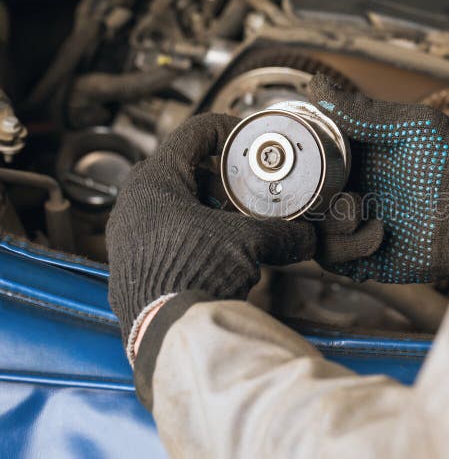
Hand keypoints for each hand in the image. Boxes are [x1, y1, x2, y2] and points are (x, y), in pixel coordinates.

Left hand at [107, 113, 315, 351]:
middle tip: (251, 191)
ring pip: (177, 203)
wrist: (165, 330)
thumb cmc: (193, 272)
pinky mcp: (131, 262)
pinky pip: (167, 233)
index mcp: (155, 179)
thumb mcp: (248, 242)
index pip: (196, 132)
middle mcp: (135, 200)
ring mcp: (129, 233)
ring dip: (212, 209)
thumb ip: (282, 233)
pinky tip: (220, 252)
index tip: (250, 143)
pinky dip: (196, 233)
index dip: (230, 130)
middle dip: (225, 179)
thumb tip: (308, 237)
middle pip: (187, 170)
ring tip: (240, 225)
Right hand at [310, 75, 448, 283]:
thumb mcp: (411, 126)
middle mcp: (356, 193)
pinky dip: (348, 251)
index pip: (309, 164)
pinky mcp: (375, 258)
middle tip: (334, 190)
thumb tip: (315, 86)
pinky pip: (340, 262)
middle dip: (309, 200)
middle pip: (305, 203)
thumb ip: (363, 113)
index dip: (298, 164)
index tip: (297, 158)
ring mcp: (362, 227)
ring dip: (330, 225)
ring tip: (359, 210)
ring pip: (317, 234)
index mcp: (358, 161)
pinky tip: (378, 233)